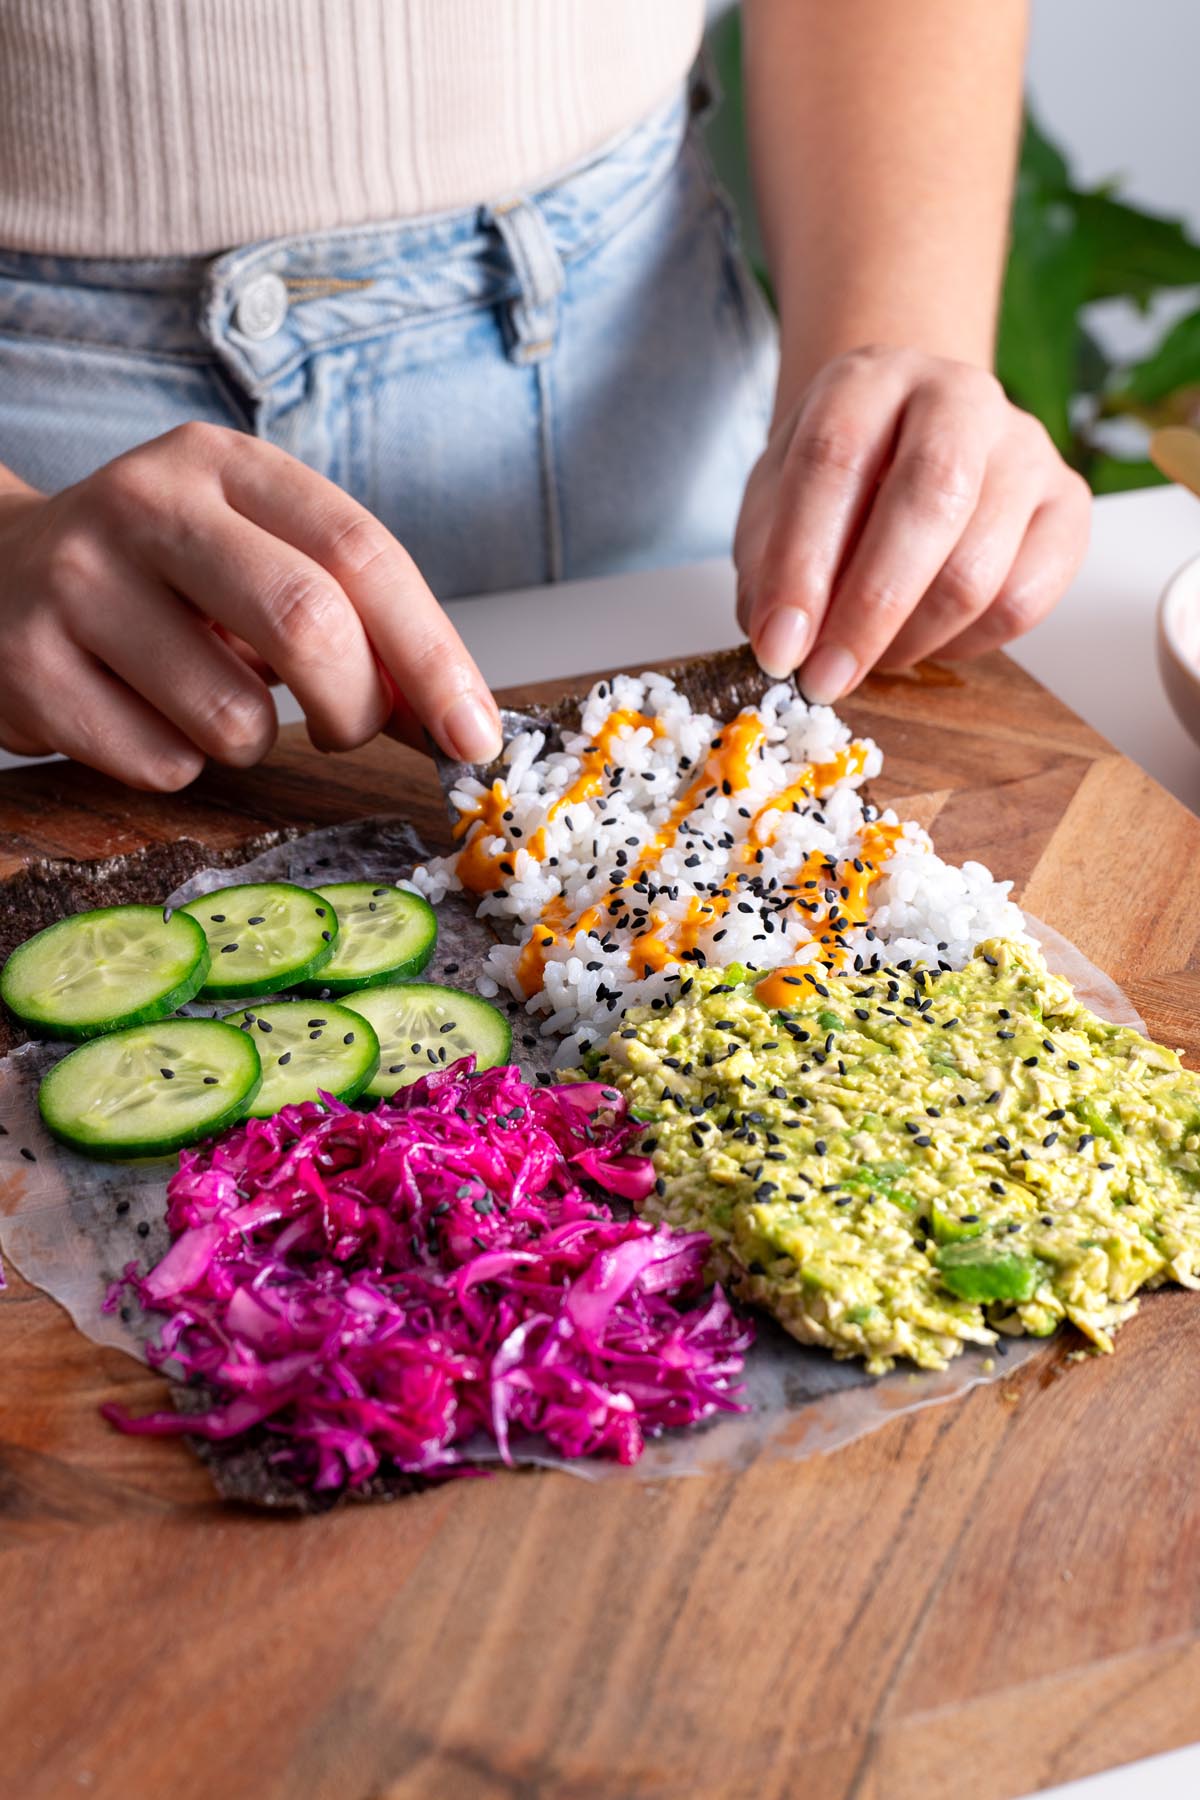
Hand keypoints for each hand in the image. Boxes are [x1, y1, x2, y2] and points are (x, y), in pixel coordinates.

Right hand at [0, 423, 501, 789]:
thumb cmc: (161, 581)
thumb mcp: (255, 559)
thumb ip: (356, 622)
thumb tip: (457, 724)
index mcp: (225, 465)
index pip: (362, 553)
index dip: (433, 656)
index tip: (474, 736)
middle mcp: (148, 505)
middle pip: (308, 622)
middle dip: (355, 708)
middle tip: (346, 731)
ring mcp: (77, 583)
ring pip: (233, 719)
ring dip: (252, 745)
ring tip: (206, 701)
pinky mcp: (29, 668)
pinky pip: (161, 765)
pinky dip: (178, 766)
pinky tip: (140, 716)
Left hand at [735, 346, 1090, 700]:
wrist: (906, 440)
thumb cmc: (838, 480)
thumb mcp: (777, 502)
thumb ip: (770, 566)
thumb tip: (780, 644)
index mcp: (870, 378)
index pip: (834, 460)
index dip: (800, 564)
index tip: (778, 647)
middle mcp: (958, 395)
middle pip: (928, 504)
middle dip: (868, 612)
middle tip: (825, 680)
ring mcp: (1025, 446)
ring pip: (976, 569)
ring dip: (910, 639)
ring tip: (869, 658)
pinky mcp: (1068, 502)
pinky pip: (1023, 600)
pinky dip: (965, 644)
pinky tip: (928, 641)